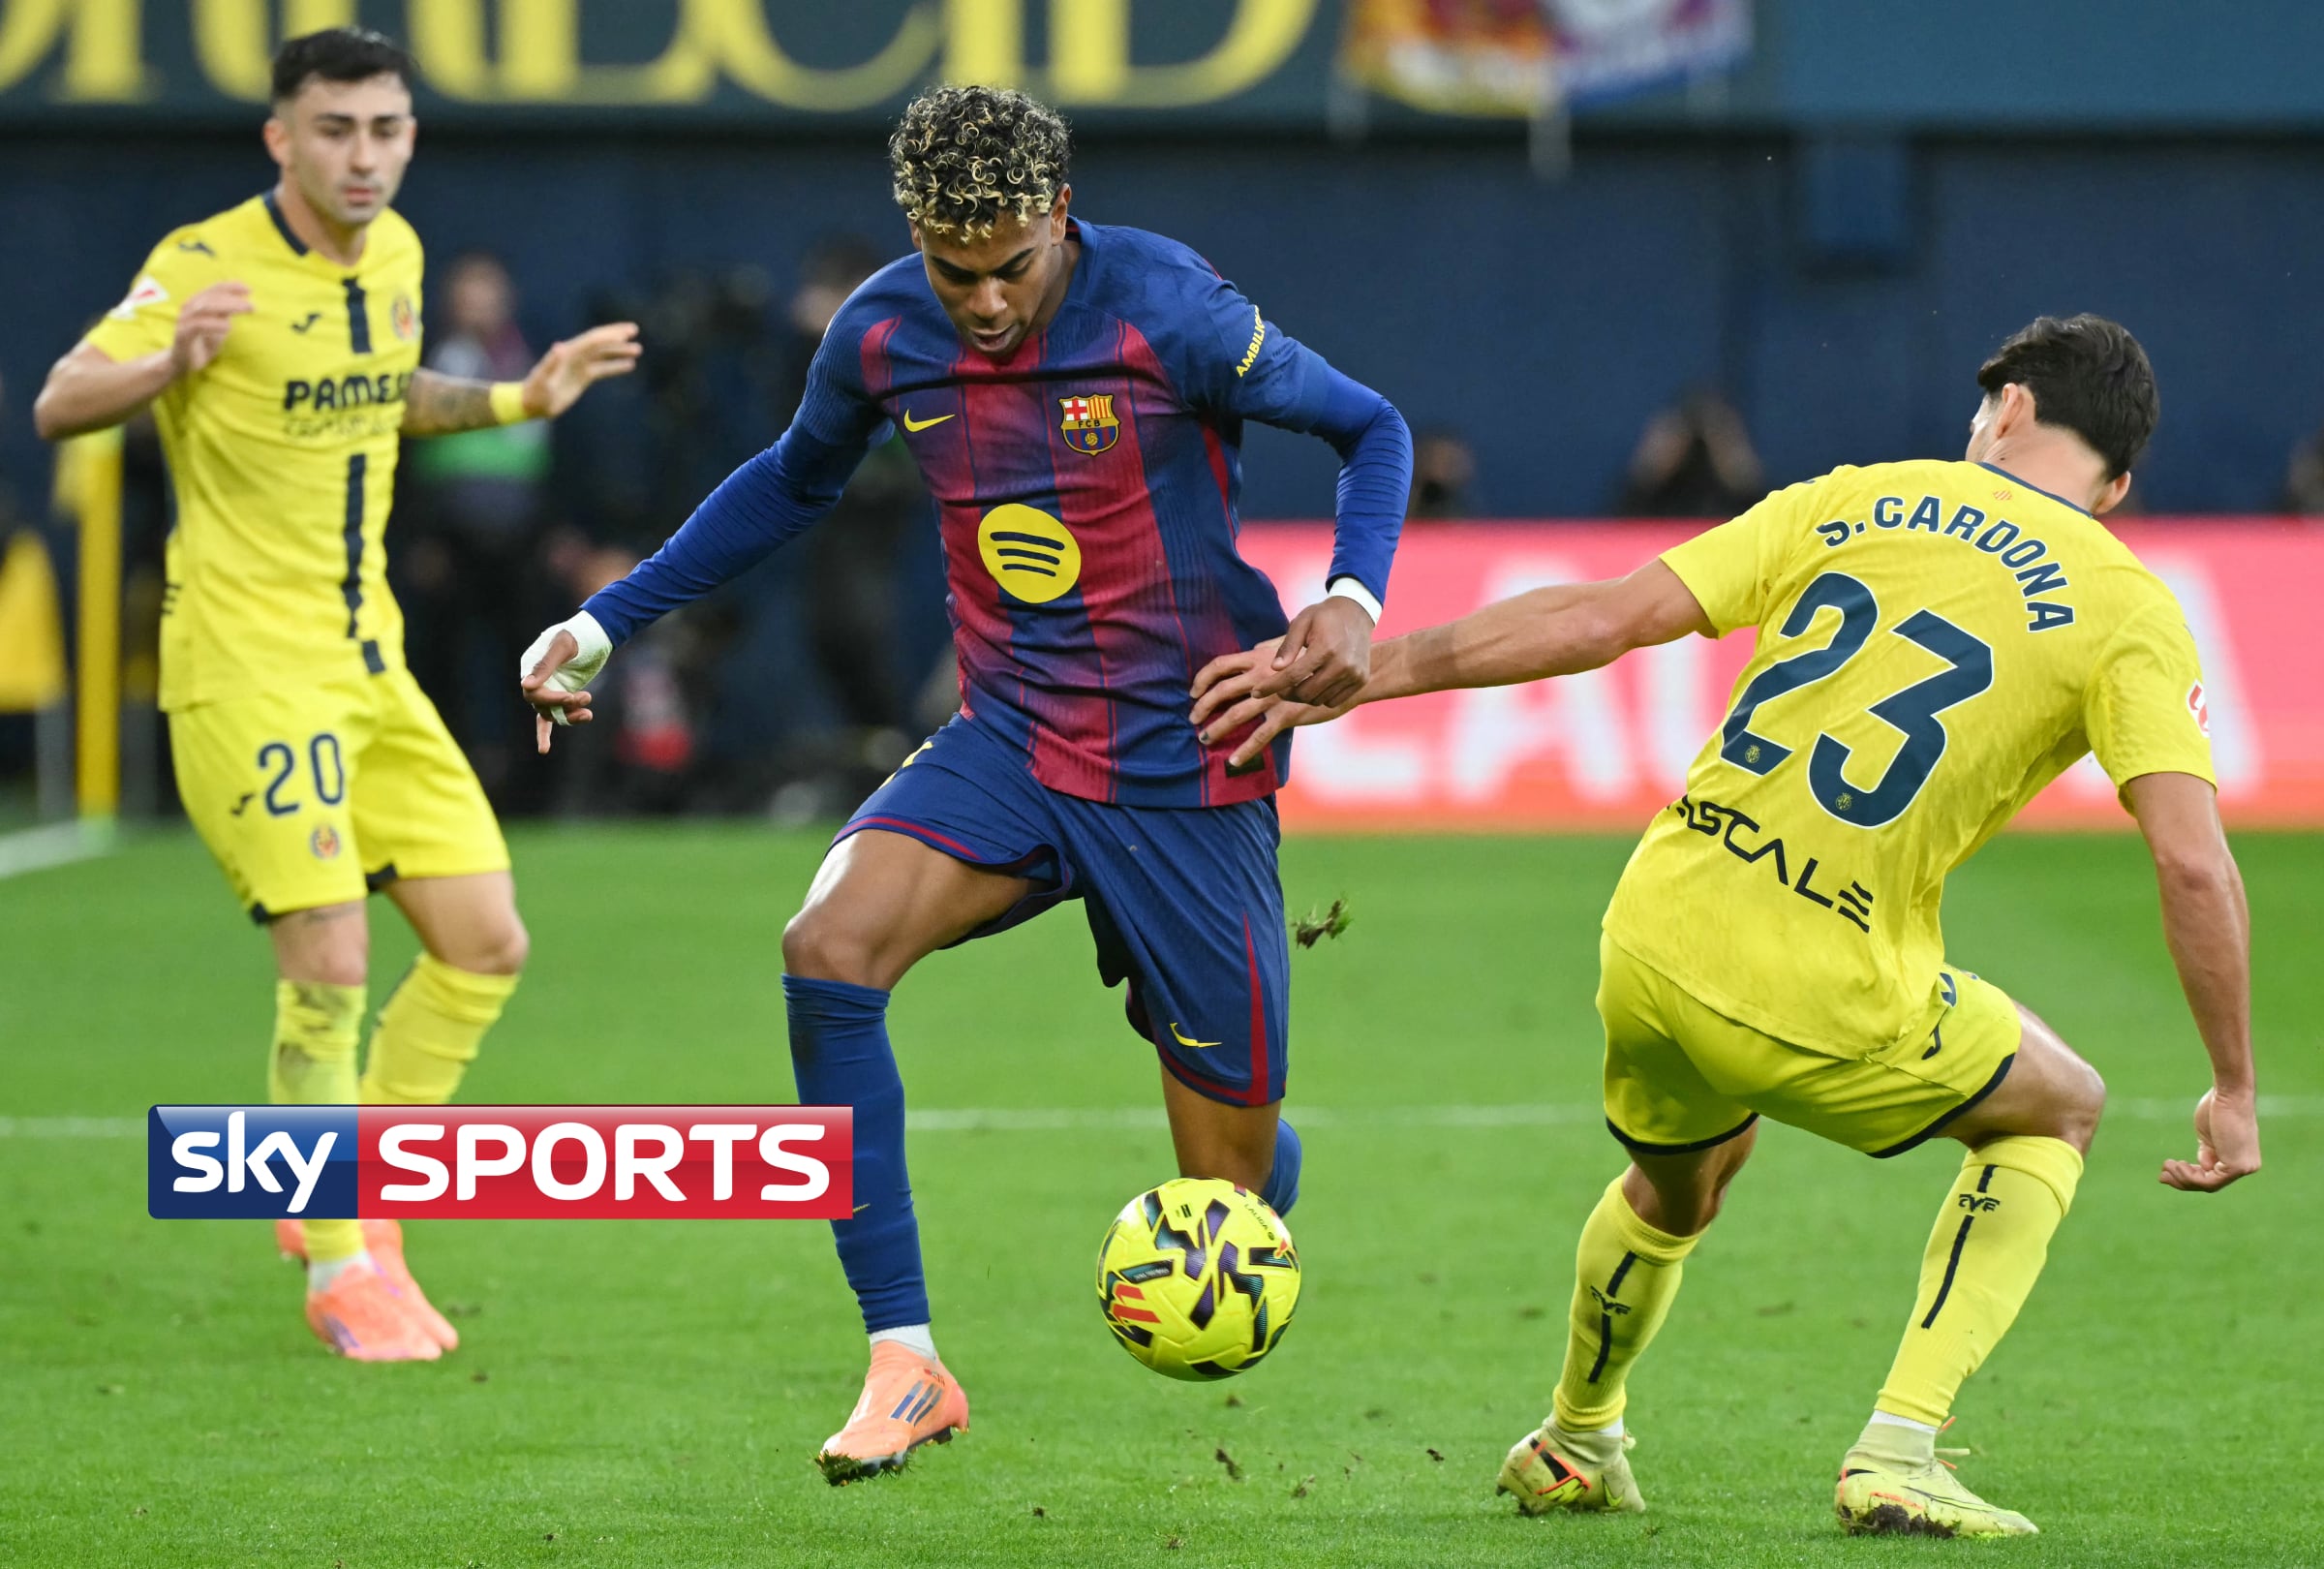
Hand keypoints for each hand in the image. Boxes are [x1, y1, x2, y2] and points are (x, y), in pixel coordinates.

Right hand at [170, 282, 253, 376]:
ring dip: (227, 307)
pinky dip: (214, 324)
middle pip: (211, 297)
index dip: (230, 287)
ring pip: (205, 308)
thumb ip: (226, 314)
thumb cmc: (204, 343)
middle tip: (251, 306)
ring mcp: (184, 320)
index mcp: (197, 303)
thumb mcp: (219, 326)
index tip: (248, 289)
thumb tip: (244, 304)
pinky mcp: (182, 334)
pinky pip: (198, 325)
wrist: (185, 363)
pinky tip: (228, 327)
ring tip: (244, 311)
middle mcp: (189, 308)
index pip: (213, 290)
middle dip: (232, 299)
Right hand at [520, 616, 612, 752]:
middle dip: (563, 706)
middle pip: (542, 706)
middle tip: (584, 695)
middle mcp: (537, 681)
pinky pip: (551, 718)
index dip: (551, 699)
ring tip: (588, 713)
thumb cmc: (577, 635)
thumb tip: (526, 686)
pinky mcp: (562, 697)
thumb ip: (546, 665)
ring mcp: (549, 689)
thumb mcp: (563, 646)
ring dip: (570, 716)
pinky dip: (546, 733)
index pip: (533, 693)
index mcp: (531, 666)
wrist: (593, 635)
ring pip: (552, 714)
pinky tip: (543, 750)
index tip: (570, 696)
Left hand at [522, 322, 641, 418]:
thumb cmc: (535, 392)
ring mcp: (579, 366)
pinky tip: (630, 365)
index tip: (625, 333)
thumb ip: (550, 363)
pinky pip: (602, 369)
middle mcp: (575, 356)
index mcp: (568, 353)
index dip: (609, 335)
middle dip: (616, 335)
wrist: (531, 404)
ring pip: (604, 354)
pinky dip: (616, 366)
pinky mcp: (582, 377)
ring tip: (638, 349)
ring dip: (620, 350)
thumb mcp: (541, 379)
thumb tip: (560, 347)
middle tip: (634, 329)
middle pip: (600, 342)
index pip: (592, 340)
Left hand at [1190, 638, 1352, 768]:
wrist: (1347, 669)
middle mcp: (1263, 675)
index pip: (1220, 664)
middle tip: (1192, 719)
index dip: (1202, 678)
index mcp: (1259, 657)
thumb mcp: (1291, 645)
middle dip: (1203, 706)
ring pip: (1237, 714)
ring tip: (1204, 739)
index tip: (1192, 691)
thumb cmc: (1320, 655)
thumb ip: (1270, 650)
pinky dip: (1246, 750)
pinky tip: (1233, 762)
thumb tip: (1254, 650)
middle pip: (1222, 690)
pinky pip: (1261, 735)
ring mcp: (1274, 696)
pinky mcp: (1288, 713)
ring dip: (1217, 729)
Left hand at [1254, 596, 1374, 710]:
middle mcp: (1343, 665)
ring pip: (1319, 700)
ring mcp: (1354, 674)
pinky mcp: (1360, 680)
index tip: (1255, 692)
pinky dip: (1320, 697)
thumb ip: (1287, 646)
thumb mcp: (1302, 622)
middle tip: (1278, 686)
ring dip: (1303, 695)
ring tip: (1296, 683)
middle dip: (1286, 693)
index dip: (1271, 686)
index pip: (1293, 676)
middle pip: (1305, 693)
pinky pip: (1333, 701)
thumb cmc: (1324, 616)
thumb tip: (1275, 668)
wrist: (1357, 613)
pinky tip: (1314, 683)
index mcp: (1325, 648)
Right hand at [2160, 1086, 2260, 1191]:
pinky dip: (2190, 1176)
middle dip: (2183, 1181)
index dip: (2189, 1175)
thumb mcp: (2208, 1135)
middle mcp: (2247, 1166)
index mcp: (2240, 1157)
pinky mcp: (2237, 1167)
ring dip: (2183, 1178)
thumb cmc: (2217, 1106)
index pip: (2213, 1175)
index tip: (2168, 1165)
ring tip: (2166, 1165)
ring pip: (2208, 1185)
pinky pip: (2209, 1181)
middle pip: (2210, 1183)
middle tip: (2161, 1175)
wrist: (2228, 1094)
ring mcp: (2244, 1167)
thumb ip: (2207, 1153)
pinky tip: (2177, 1165)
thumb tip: (2201, 1168)